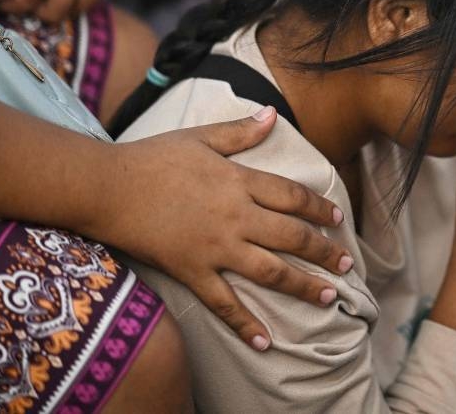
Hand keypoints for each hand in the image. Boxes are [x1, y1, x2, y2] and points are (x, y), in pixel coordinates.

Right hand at [97, 107, 351, 350]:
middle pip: (292, 237)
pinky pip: (224, 303)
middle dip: (325, 251)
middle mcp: (236, 217)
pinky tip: (267, 341)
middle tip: (348, 263)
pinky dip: (246, 324)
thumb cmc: (152, 158)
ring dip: (303, 286)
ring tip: (329, 297)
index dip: (318, 209)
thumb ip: (240, 132)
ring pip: (271, 271)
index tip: (337, 220)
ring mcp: (216, 247)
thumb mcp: (200, 138)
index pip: (293, 197)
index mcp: (240, 182)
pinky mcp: (193, 271)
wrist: (107, 187)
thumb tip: (272, 113)